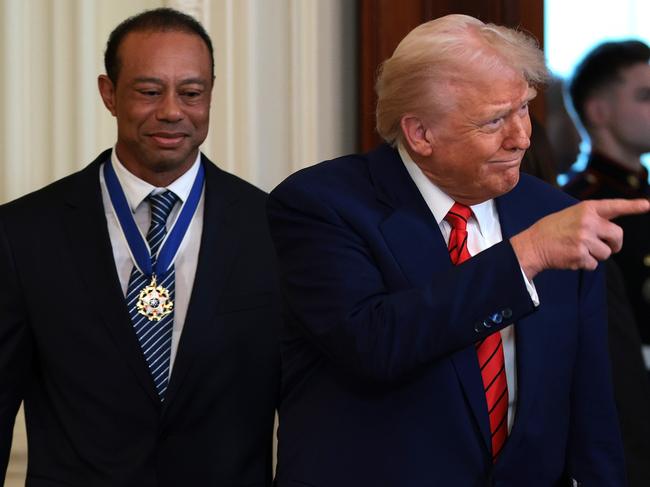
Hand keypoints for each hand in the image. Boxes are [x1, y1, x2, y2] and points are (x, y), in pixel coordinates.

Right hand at [510, 198, 649, 278]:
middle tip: (605, 246)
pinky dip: (586, 264)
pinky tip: (572, 257)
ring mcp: (584, 239)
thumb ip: (591, 218)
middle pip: (618, 235)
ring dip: (596, 255)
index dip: (633, 206)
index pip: (614, 206)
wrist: (532, 245)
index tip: (647, 205)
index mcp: (586, 209)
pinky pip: (594, 264)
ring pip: (607, 253)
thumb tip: (612, 233)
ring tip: (578, 250)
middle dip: (615, 244)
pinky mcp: (580, 255)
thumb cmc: (551, 231)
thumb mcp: (571, 215)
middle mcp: (587, 222)